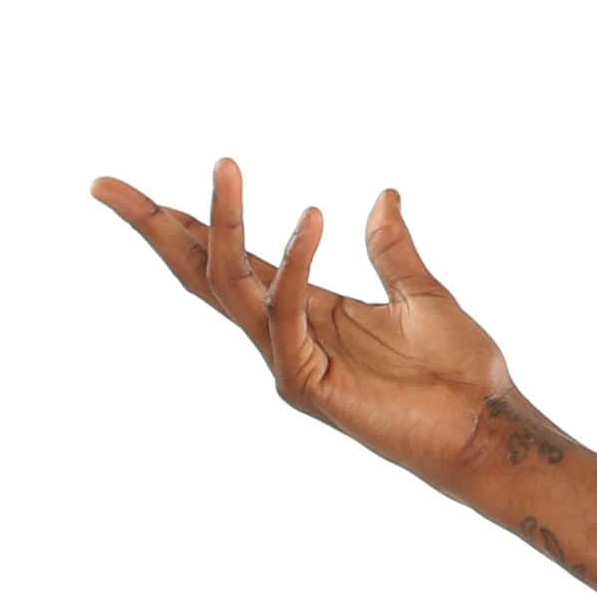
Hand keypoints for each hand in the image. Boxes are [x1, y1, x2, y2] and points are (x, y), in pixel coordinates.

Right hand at [90, 158, 532, 493]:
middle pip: (204, 273)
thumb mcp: (423, 293)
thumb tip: (384, 195)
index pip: (232, 260)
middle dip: (157, 229)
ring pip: (233, 286)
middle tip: (106, 186)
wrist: (490, 428)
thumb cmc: (461, 372)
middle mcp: (287, 333)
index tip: (134, 191)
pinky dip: (295, 266)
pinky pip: (287, 316)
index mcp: (307, 309)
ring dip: (226, 225)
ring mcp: (291, 360)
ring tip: (226, 166)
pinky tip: (311, 219)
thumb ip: (391, 249)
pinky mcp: (308, 384)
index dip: (190, 223)